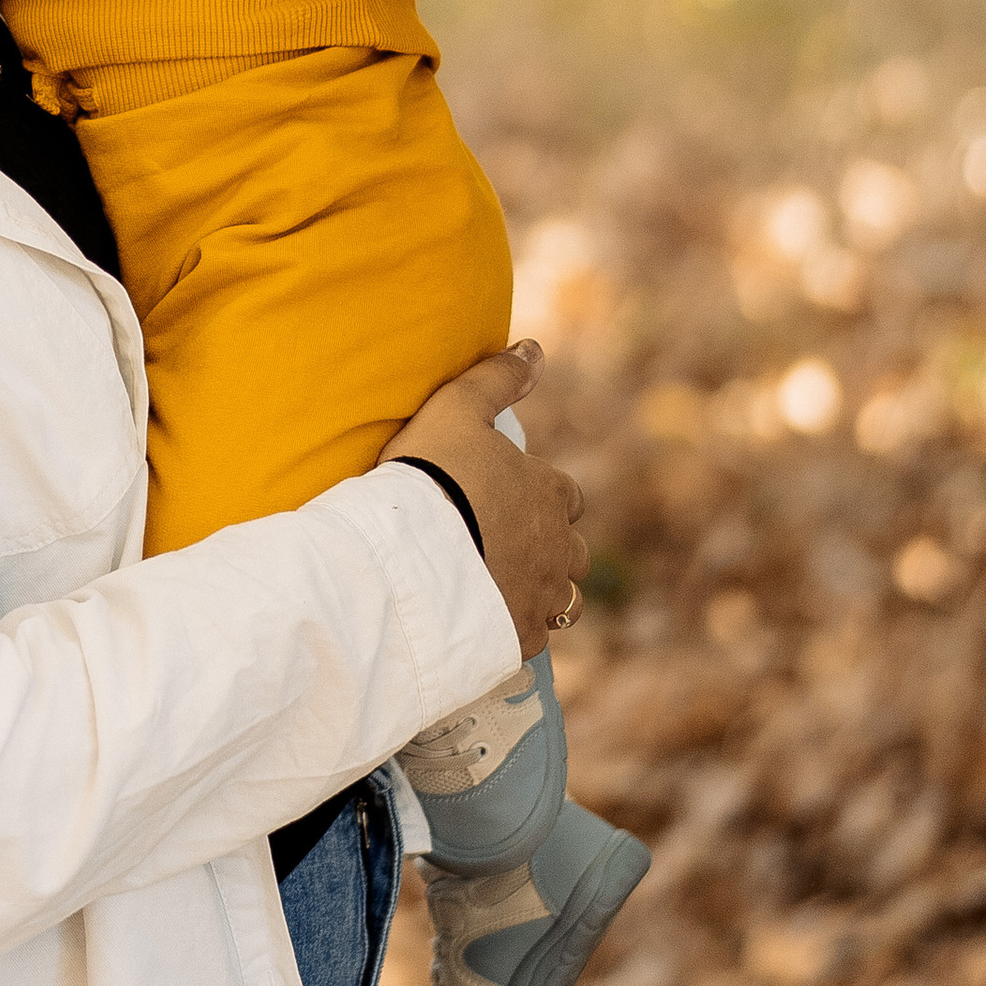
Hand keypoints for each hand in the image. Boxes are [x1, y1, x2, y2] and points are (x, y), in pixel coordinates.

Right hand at [381, 340, 588, 657]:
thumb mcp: (456, 409)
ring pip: (560, 598)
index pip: (566, 496)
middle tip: (503, 544)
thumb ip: (497, 378)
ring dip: (539, 589)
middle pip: (573, 553)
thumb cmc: (433, 476)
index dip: (543, 495)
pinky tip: (483, 620)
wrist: (412, 555)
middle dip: (550, 548)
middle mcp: (559, 549)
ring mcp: (543, 597)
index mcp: (549, 494)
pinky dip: (513, 626)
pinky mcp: (522, 639)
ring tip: (497, 586)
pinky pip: (530, 636)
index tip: (510, 496)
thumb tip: (533, 347)